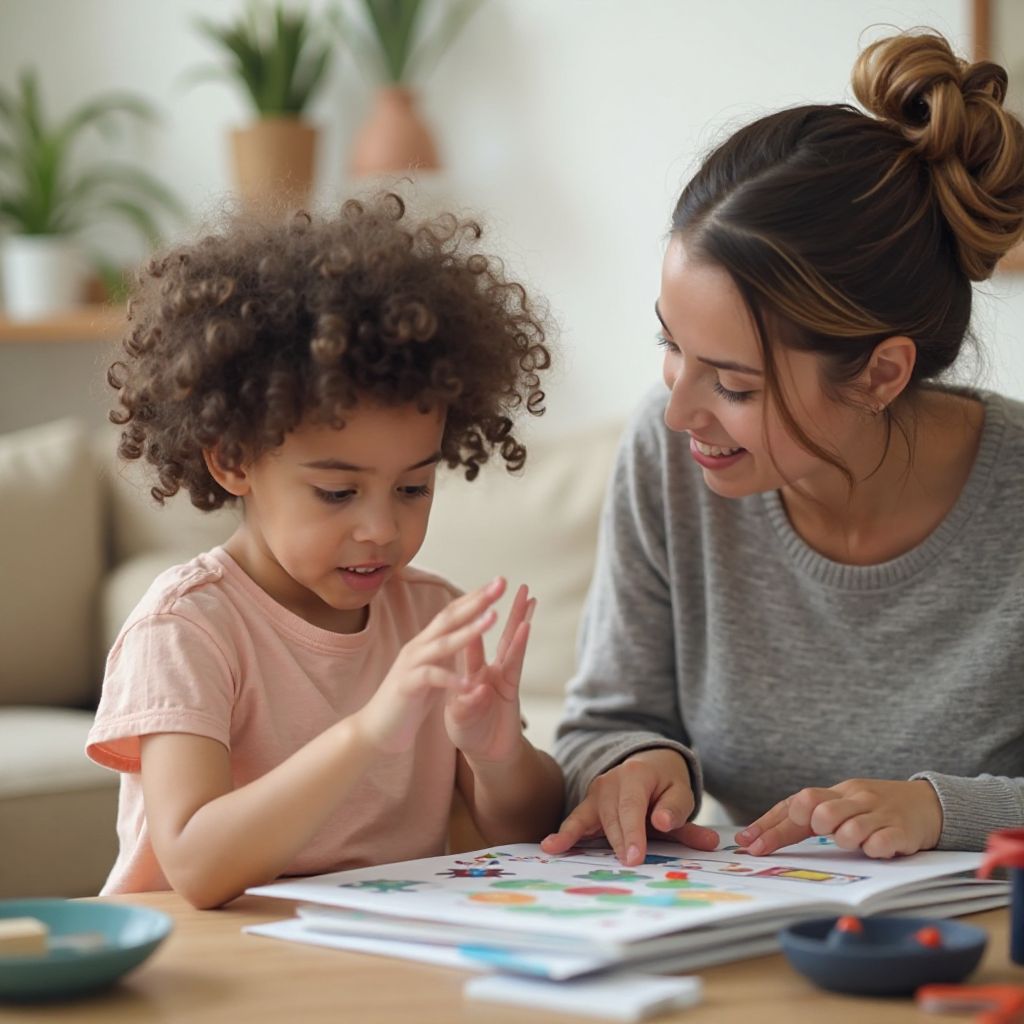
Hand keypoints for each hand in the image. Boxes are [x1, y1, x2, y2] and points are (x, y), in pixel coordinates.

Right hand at [352, 577, 504, 754]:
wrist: (378, 728)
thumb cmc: (409, 699)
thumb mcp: (431, 669)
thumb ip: (444, 650)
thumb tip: (464, 632)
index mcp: (427, 642)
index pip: (452, 611)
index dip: (475, 596)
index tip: (499, 582)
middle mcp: (418, 646)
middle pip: (449, 617)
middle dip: (477, 600)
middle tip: (501, 584)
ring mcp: (411, 664)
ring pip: (443, 643)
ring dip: (469, 630)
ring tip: (493, 619)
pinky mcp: (407, 686)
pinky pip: (431, 678)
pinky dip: (451, 679)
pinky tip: (469, 683)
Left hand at [445, 583, 533, 764]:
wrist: (486, 756)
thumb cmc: (469, 732)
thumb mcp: (458, 716)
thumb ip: (465, 702)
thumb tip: (479, 688)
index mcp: (468, 670)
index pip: (467, 637)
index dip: (470, 615)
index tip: (477, 590)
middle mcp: (487, 669)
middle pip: (494, 632)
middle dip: (501, 607)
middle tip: (508, 581)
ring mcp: (501, 678)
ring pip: (510, 643)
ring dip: (518, 619)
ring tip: (527, 596)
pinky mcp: (511, 691)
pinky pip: (515, 665)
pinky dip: (518, 646)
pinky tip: (525, 627)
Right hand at [539, 748, 718, 865]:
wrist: (649, 765)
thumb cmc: (665, 785)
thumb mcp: (680, 793)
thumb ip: (677, 811)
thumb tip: (664, 822)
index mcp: (636, 774)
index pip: (631, 806)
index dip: (632, 833)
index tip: (635, 857)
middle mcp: (611, 780)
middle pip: (612, 817)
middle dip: (620, 842)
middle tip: (629, 865)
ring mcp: (596, 792)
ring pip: (593, 821)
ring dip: (593, 843)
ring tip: (578, 857)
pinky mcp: (588, 805)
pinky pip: (575, 820)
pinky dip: (564, 834)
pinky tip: (550, 846)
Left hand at [736, 779, 942, 858]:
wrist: (929, 803)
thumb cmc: (874, 809)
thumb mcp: (842, 805)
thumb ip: (808, 816)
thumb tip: (759, 836)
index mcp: (836, 792)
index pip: (795, 803)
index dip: (769, 825)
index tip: (747, 844)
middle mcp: (855, 798)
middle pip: (818, 811)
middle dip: (814, 827)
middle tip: (826, 835)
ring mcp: (878, 813)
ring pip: (847, 830)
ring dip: (845, 840)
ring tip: (858, 841)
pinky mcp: (902, 831)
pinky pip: (880, 842)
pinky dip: (873, 849)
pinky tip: (878, 848)